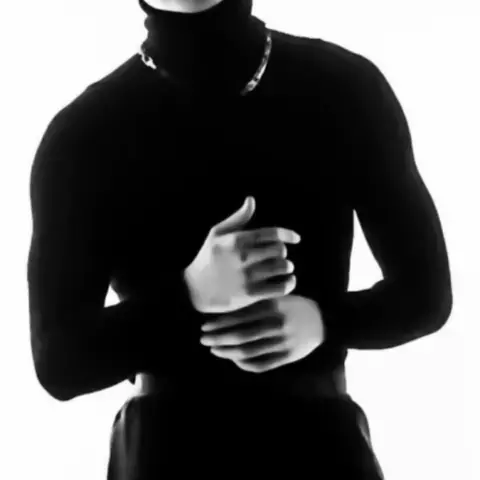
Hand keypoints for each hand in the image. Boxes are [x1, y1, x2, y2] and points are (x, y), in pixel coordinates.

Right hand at [184, 196, 300, 313]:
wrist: (193, 289)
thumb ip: (238, 218)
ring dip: (287, 267)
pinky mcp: (250, 294)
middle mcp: (243, 257)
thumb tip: (251, 199)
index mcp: (237, 240)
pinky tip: (288, 281)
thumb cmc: (208, 258)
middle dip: (282, 252)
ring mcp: (247, 276)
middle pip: (279, 250)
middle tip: (279, 256)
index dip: (288, 235)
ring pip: (282, 267)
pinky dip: (289, 284)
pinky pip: (280, 287)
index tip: (296, 239)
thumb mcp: (217, 234)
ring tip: (284, 269)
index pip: (271, 234)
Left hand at [199, 295, 325, 372]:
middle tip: (203, 339)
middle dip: (218, 338)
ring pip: (248, 352)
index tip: (205, 326)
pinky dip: (244, 364)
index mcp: (271, 307)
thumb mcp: (276, 298)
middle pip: (240, 336)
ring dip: (227, 352)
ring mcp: (281, 343)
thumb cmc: (293, 306)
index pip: (239, 317)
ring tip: (215, 349)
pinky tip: (234, 359)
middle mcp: (276, 325)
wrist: (322, 321)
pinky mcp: (287, 357)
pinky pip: (261, 364)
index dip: (219, 324)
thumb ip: (255, 304)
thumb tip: (224, 313)